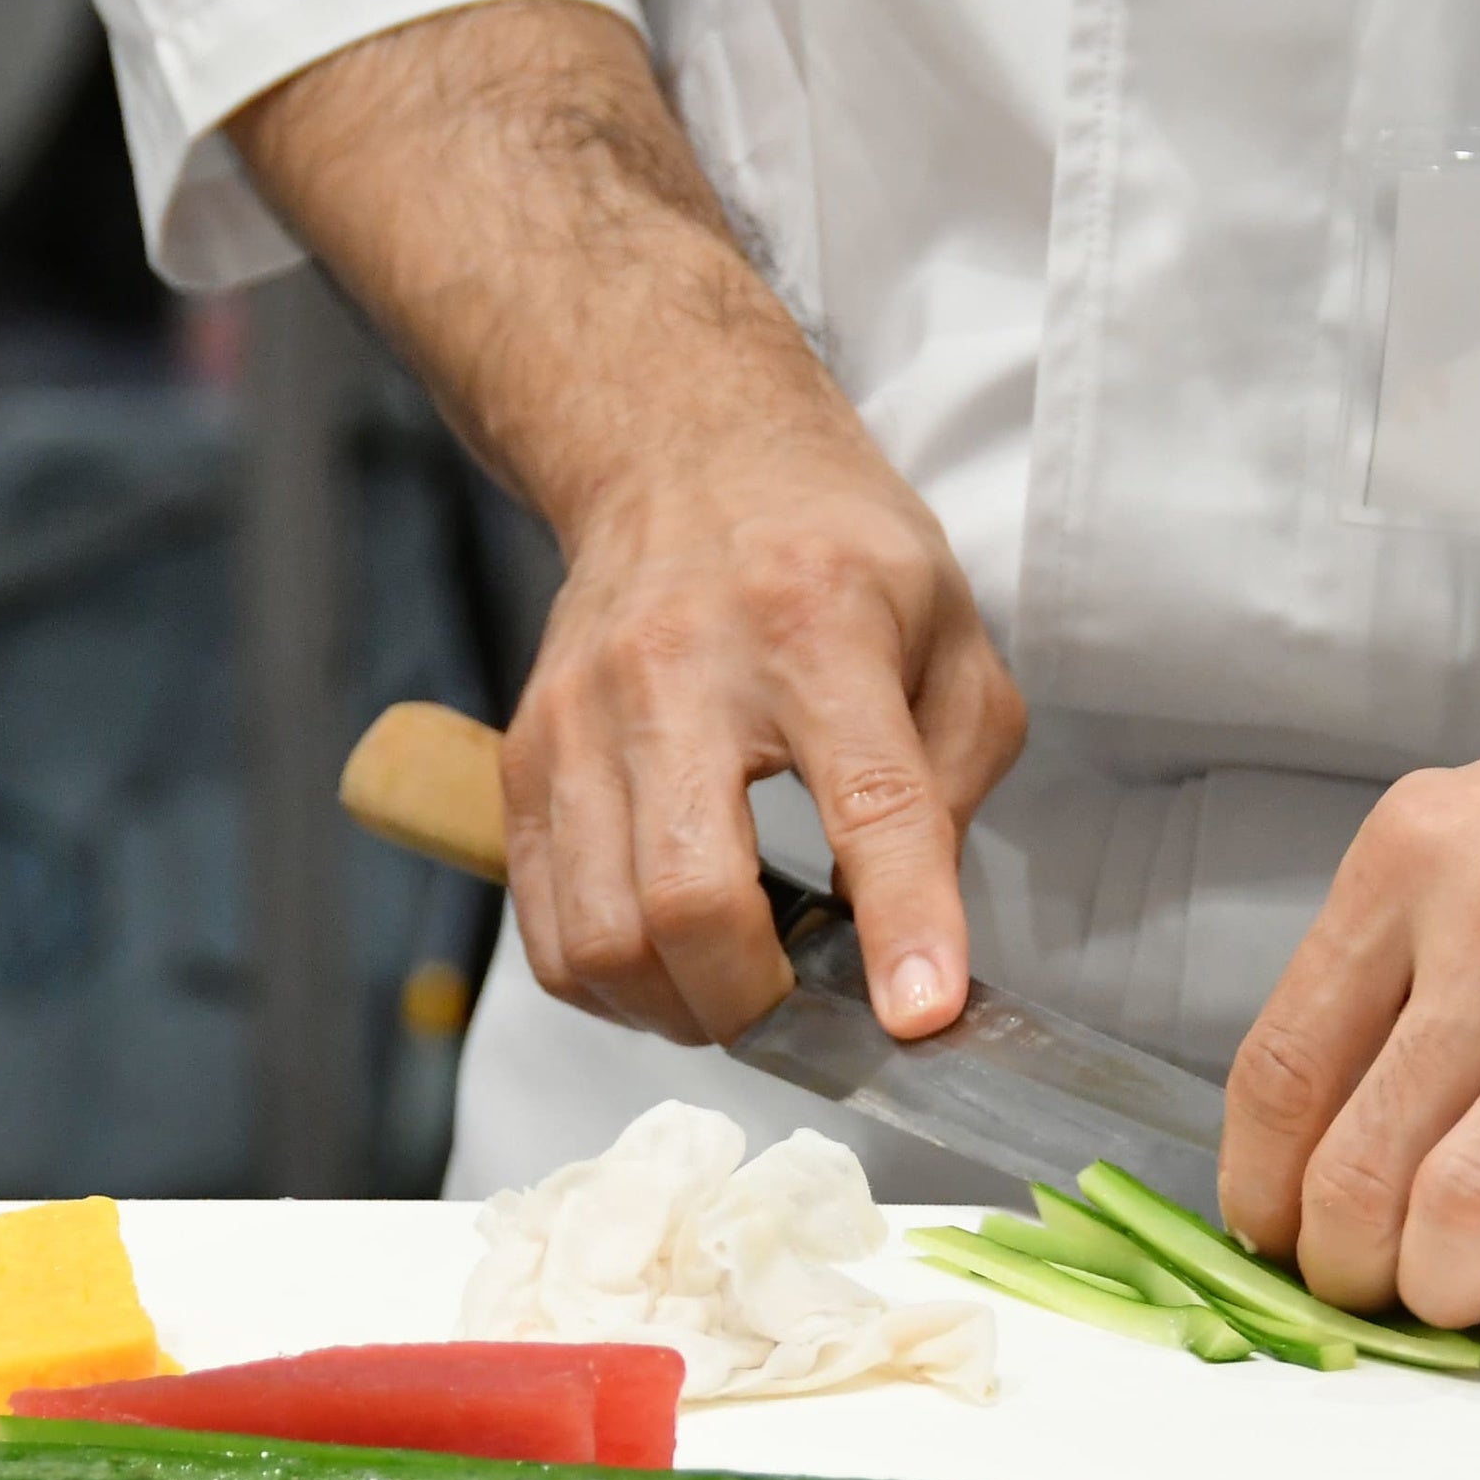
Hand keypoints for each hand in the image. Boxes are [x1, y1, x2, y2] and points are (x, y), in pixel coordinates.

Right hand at [224, 0, 1022, 1045]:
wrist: (683, 459)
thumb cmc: (834, 556)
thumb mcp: (952, 639)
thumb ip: (955, 787)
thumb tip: (920, 948)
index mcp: (820, 628)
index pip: (870, 801)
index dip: (901, 925)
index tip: (921, 1020)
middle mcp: (683, 671)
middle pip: (690, 898)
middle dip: (758, 1002)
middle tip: (810, 1014)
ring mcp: (581, 719)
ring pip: (604, 938)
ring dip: (683, 1009)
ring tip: (741, 988)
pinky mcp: (525, 761)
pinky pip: (549, 933)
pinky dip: (616, 988)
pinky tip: (672, 966)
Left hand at [1217, 364, 1479, 1323]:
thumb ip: (1403, 958)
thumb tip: (1322, 1118)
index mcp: (1412, 865)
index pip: (1278, 1073)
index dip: (1260, 1194)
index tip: (1278, 1240)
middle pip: (1352, 1165)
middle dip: (1349, 1270)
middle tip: (1381, 1289)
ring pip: (1453, 1210)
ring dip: (1448, 1288)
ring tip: (1475, 1288)